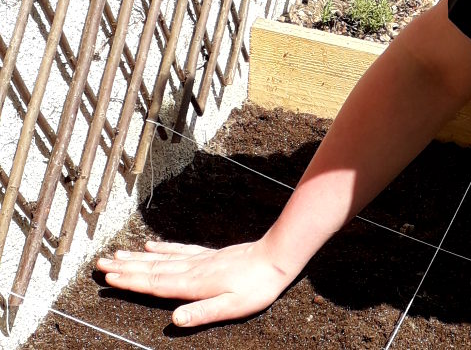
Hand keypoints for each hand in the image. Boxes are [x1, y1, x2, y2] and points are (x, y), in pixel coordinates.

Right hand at [96, 237, 294, 326]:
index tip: (108, 276)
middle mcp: (192, 269)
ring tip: (116, 253)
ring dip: (137, 257)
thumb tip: (174, 321)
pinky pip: (179, 250)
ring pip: (162, 258)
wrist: (275, 258)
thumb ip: (202, 313)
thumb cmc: (256, 287)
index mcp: (193, 284)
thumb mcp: (232, 307)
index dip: (130, 281)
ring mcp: (200, 259)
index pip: (155, 283)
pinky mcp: (209, 255)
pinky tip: (151, 245)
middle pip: (152, 268)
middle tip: (100, 263)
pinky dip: (162, 248)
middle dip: (125, 267)